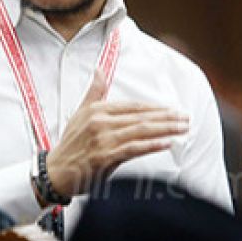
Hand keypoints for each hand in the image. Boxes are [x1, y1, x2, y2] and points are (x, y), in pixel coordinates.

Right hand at [45, 69, 188, 197]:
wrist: (56, 171)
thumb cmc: (71, 144)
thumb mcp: (81, 112)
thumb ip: (95, 91)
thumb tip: (100, 69)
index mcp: (98, 109)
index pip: (133, 106)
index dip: (155, 108)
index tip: (172, 110)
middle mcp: (101, 121)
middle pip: (141, 117)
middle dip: (167, 117)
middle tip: (186, 118)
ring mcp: (103, 139)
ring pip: (141, 131)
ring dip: (165, 129)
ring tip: (182, 128)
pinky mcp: (105, 156)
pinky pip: (134, 148)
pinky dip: (152, 145)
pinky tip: (167, 143)